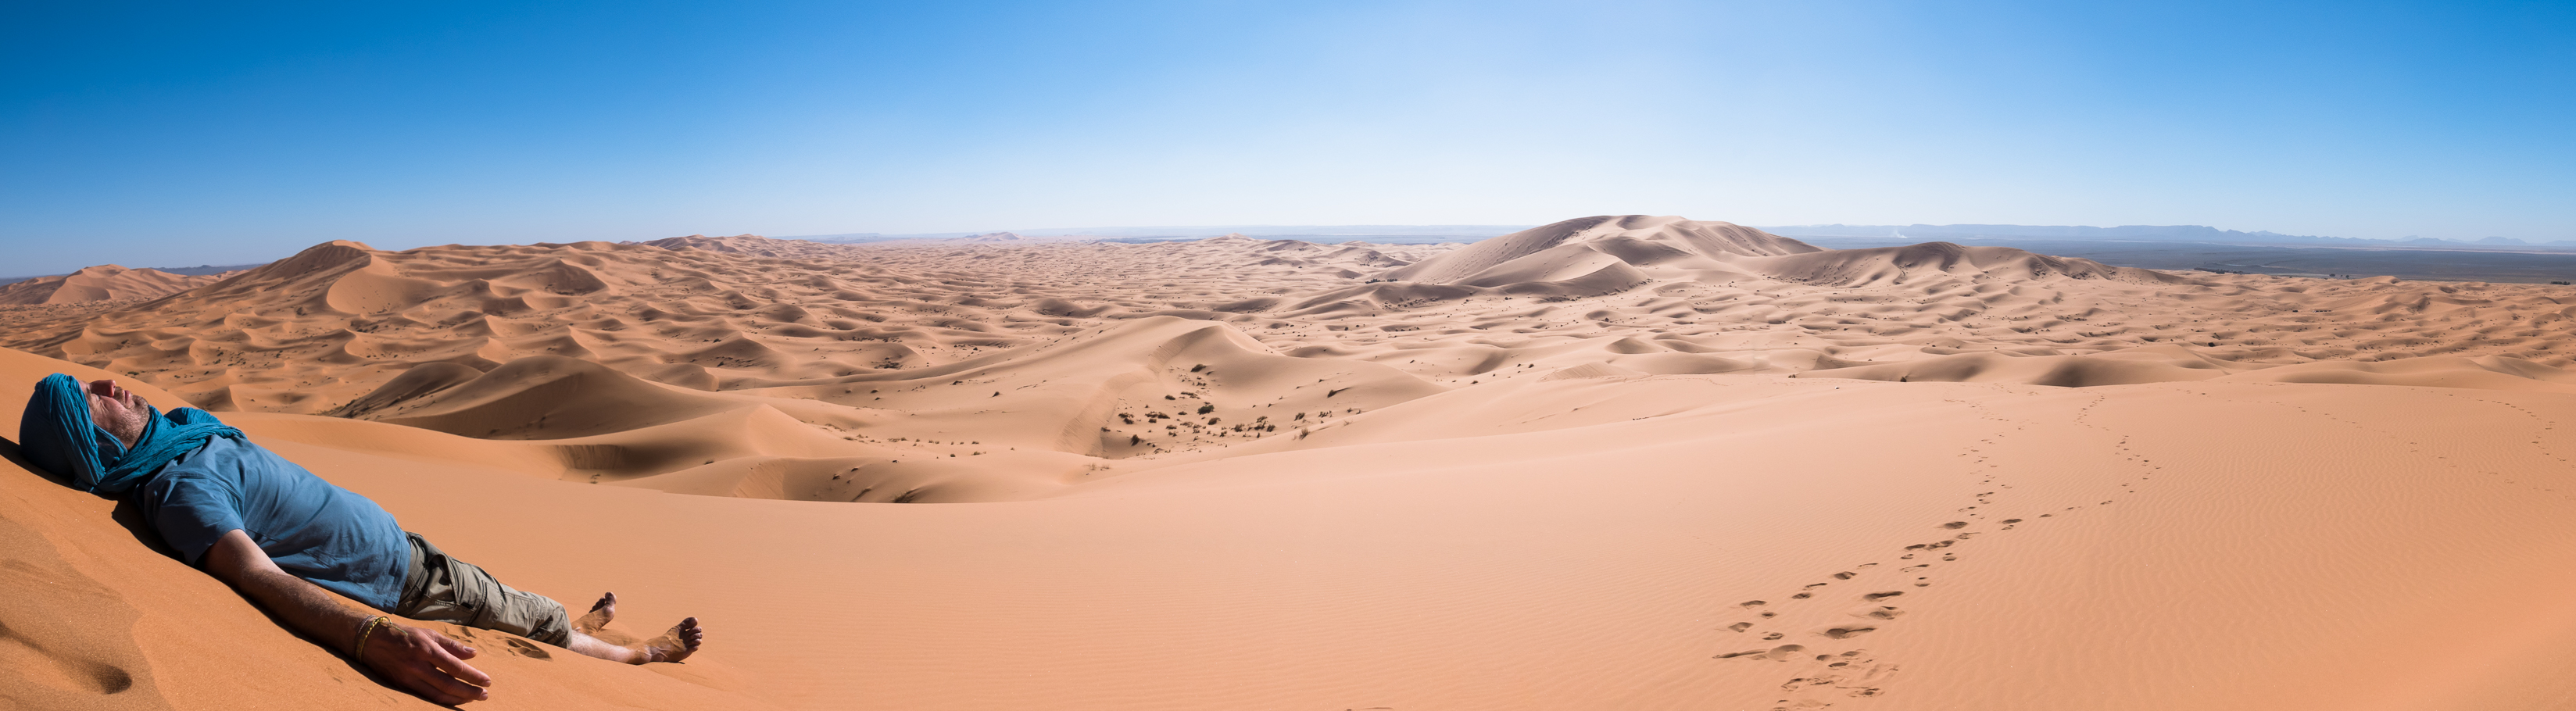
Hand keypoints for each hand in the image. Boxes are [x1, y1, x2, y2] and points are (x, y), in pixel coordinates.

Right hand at [359, 623, 492, 703]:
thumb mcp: (429, 634)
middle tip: (485, 695)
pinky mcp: (401, 685)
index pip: (455, 667)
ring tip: (473, 699)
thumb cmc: (405, 635)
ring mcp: (408, 677)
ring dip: (458, 698)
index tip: (487, 680)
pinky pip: (425, 696)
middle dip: (469, 691)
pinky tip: (454, 700)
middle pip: (448, 683)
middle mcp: (418, 665)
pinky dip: (442, 700)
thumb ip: (452, 646)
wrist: (371, 640)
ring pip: (437, 693)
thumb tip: (473, 655)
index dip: (473, 676)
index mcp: (427, 649)